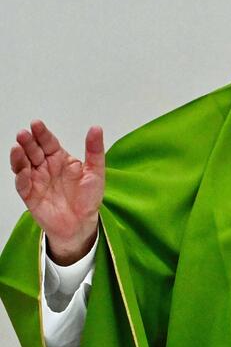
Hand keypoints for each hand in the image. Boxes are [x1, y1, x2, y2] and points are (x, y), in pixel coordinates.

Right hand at [11, 121, 104, 264]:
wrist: (83, 223)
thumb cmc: (88, 197)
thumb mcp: (96, 172)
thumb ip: (95, 150)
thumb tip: (96, 128)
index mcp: (60, 159)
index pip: (49, 142)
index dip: (42, 134)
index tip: (37, 124)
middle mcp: (45, 167)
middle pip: (33, 151)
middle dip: (28, 142)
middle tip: (24, 134)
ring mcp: (36, 180)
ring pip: (23, 165)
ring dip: (19, 156)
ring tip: (17, 147)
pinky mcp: (30, 195)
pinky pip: (23, 185)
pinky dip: (21, 177)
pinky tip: (22, 171)